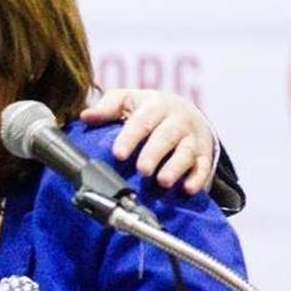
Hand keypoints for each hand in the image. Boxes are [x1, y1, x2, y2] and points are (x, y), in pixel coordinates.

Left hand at [80, 89, 213, 194]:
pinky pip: (203, 167)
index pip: (142, 121)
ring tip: (163, 181)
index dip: (130, 137)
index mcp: (155, 105)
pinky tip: (188, 189)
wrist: (186, 113)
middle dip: (154, 153)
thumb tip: (85, 116)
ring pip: (187, 152)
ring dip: (176, 167)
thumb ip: (108, 108)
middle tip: (142, 169)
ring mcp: (192, 138)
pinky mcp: (204, 155)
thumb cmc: (148, 109)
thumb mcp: (128, 100)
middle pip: (166, 136)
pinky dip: (198, 178)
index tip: (119, 153)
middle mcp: (177, 120)